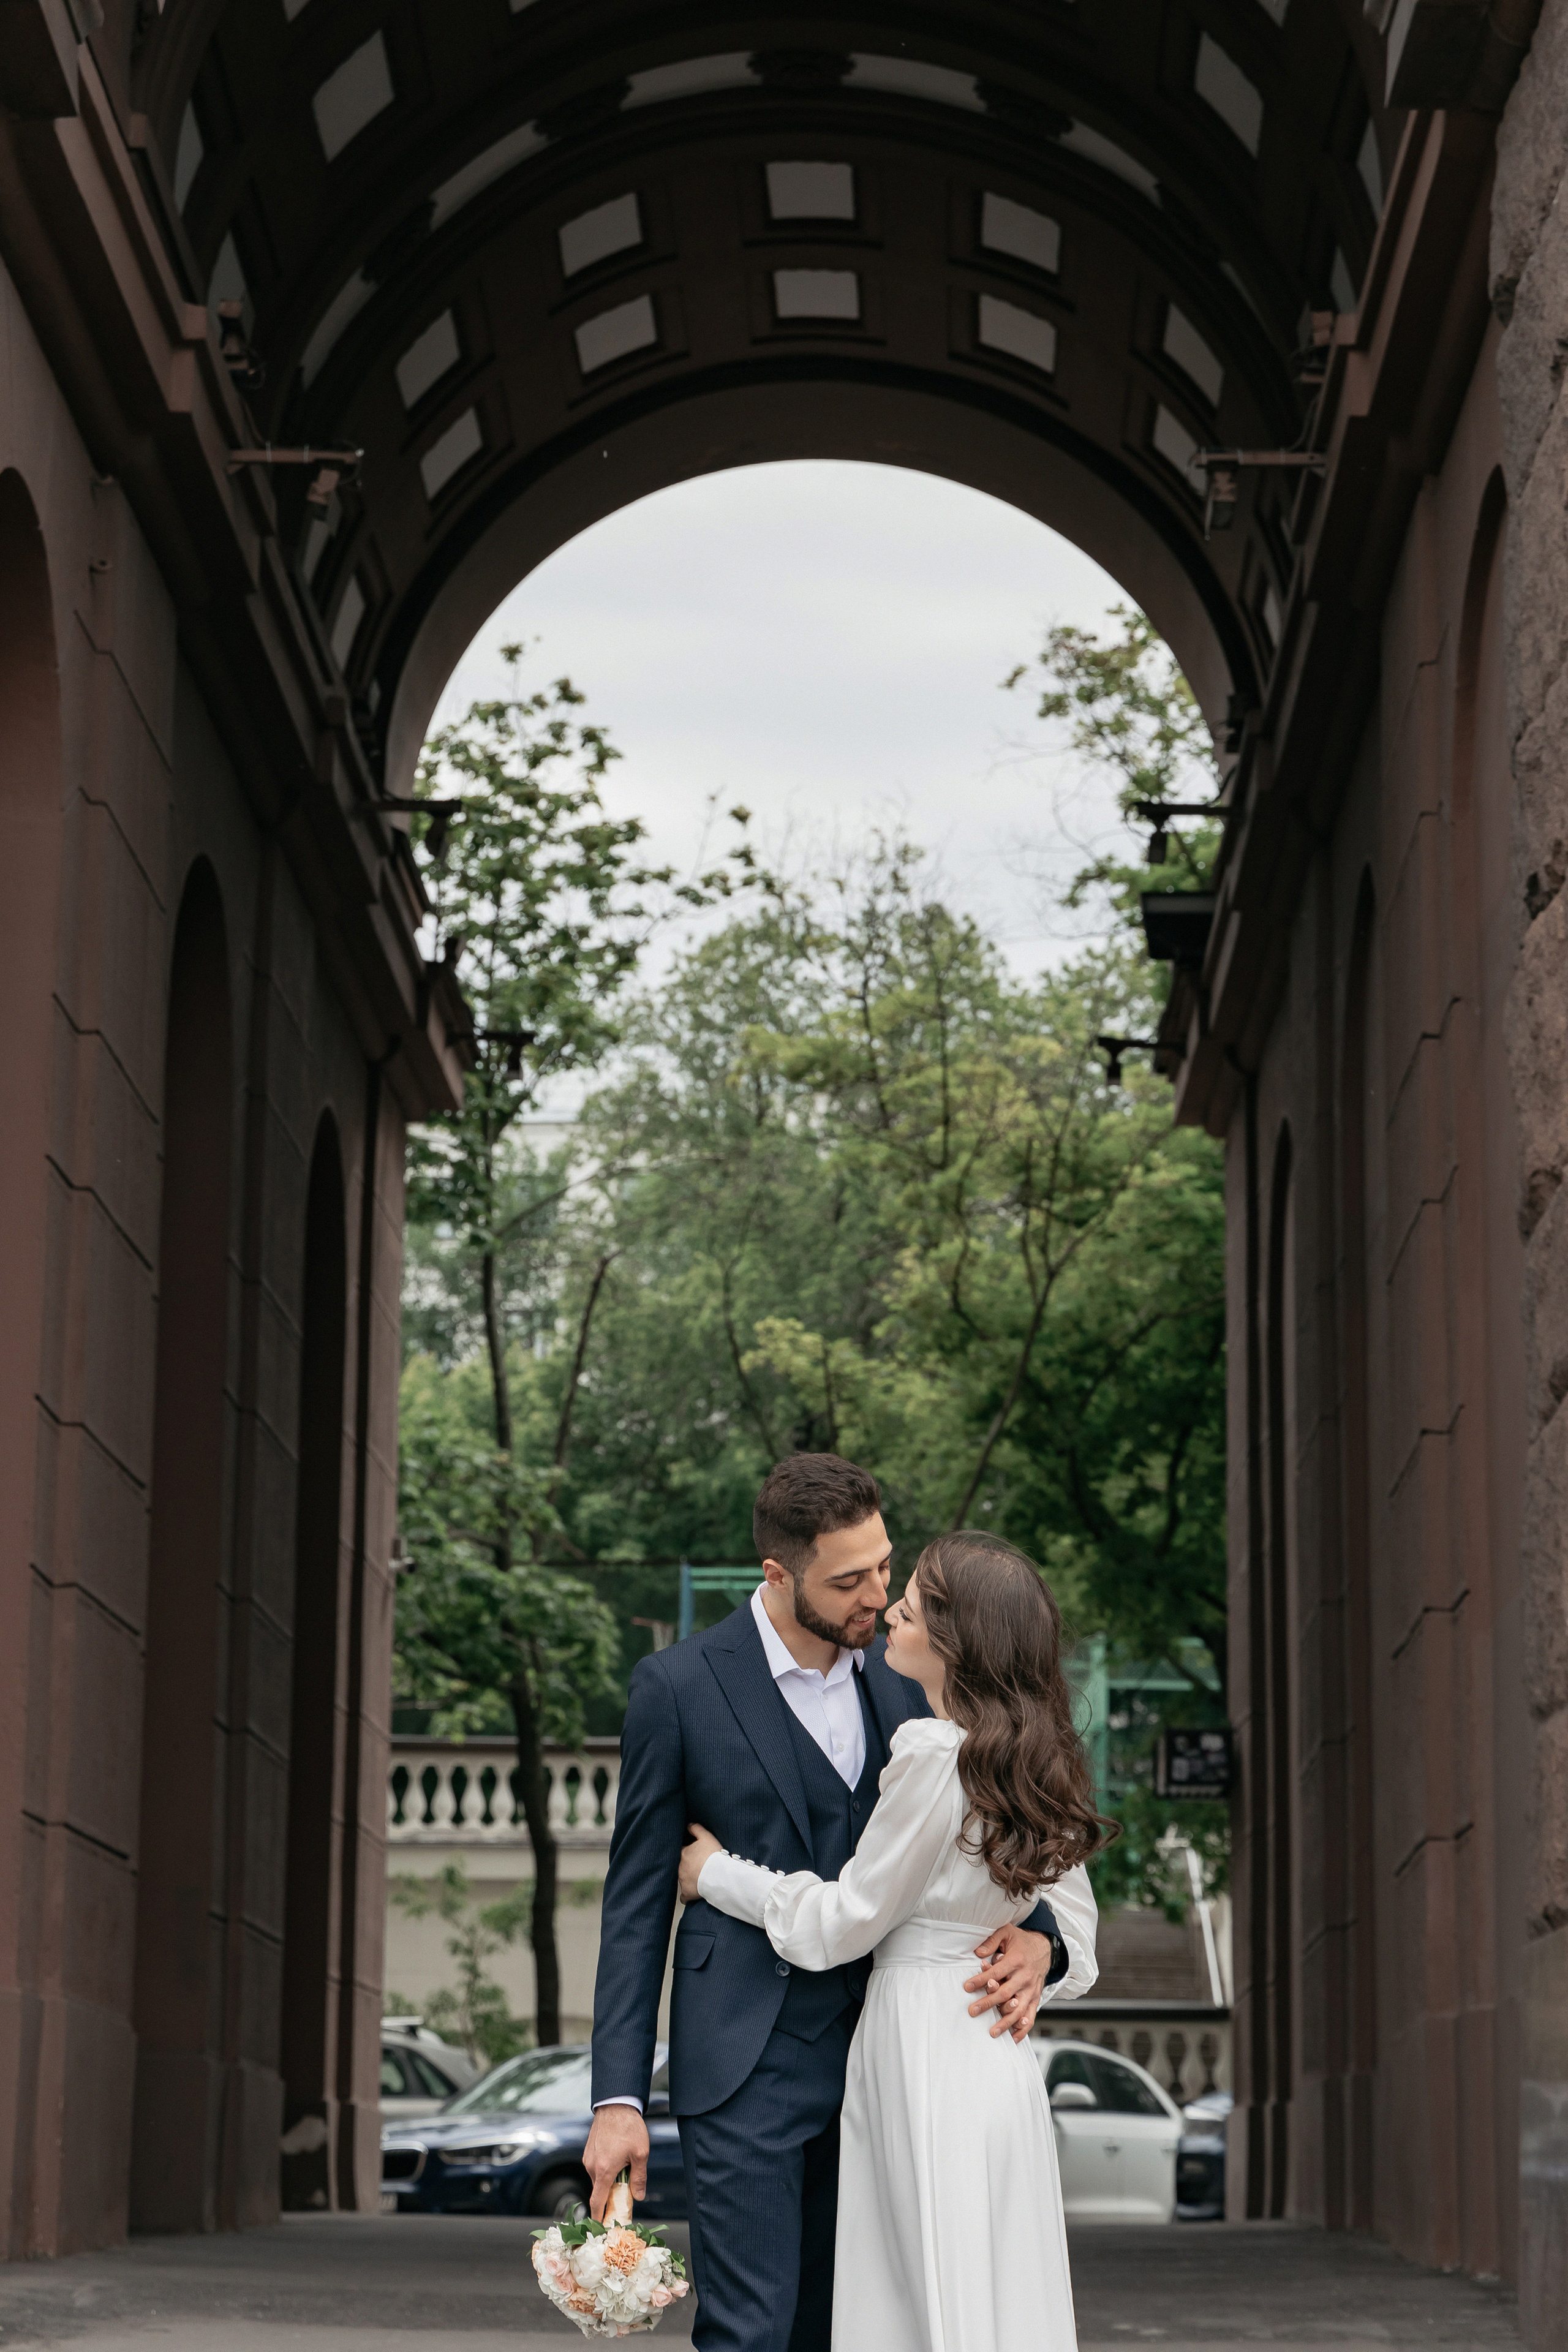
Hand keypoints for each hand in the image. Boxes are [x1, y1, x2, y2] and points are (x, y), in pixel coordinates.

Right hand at [584, 2104, 648, 2220]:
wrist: (616, 2104)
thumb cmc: (629, 2128)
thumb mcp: (640, 2154)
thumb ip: (639, 2178)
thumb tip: (638, 2197)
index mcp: (603, 2171)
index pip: (597, 2202)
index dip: (599, 2217)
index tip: (600, 2227)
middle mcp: (591, 2166)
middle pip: (599, 2190)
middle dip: (611, 2194)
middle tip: (626, 2192)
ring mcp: (588, 2157)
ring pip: (598, 2177)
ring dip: (609, 2178)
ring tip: (625, 2165)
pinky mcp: (588, 2150)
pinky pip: (596, 2166)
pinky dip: (605, 2168)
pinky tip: (617, 2156)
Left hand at [677, 1822, 721, 1903]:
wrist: (719, 1875)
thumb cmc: (714, 1856)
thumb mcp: (706, 1836)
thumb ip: (696, 1828)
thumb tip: (688, 1825)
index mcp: (683, 1853)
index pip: (680, 1851)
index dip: (687, 1852)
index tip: (693, 1854)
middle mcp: (680, 1867)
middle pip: (681, 1866)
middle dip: (688, 1866)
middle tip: (698, 1867)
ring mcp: (682, 1880)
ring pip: (682, 1879)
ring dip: (688, 1879)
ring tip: (699, 1879)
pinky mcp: (687, 1893)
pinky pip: (684, 1896)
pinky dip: (687, 1895)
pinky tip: (692, 1894)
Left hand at [965, 1924, 1052, 2041]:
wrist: (1044, 1948)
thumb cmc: (1021, 1942)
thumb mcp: (1006, 1932)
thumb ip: (991, 1941)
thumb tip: (978, 1953)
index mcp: (1016, 1960)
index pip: (996, 1973)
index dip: (981, 1980)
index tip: (967, 1987)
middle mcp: (1025, 1977)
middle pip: (1005, 1993)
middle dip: (988, 2003)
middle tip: (973, 2011)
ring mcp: (1031, 1990)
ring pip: (1019, 2009)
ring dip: (1005, 2021)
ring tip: (992, 2031)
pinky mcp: (1035, 1998)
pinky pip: (1031, 2016)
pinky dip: (1023, 2028)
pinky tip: (1013, 2037)